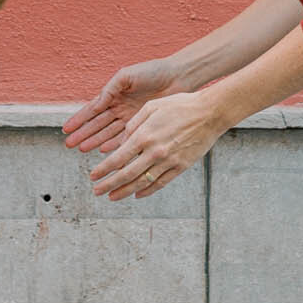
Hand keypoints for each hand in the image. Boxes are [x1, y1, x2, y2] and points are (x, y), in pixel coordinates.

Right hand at [64, 59, 184, 157]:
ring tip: (82, 149)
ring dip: (94, 141)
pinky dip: (114, 144)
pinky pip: (125, 137)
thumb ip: (110, 89)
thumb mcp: (126, 76)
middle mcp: (120, 108)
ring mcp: (130, 118)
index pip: (92, 110)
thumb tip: (96, 104)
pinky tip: (104, 151)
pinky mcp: (142, 125)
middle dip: (83, 134)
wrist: (177, 77)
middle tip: (69, 144)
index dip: (78, 119)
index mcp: (114, 94)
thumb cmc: (152, 72)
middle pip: (97, 124)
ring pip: (108, 132)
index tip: (66, 129)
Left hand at [88, 89, 226, 201]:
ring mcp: (168, 161)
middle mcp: (154, 152)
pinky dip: (147, 191)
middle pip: (126, 175)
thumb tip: (121, 141)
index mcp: (144, 135)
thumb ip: (134, 124)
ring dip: (124, 191)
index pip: (117, 158)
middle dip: (109, 185)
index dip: (103, 170)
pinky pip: (160, 183)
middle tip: (97, 191)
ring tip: (112, 197)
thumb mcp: (152, 106)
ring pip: (141, 182)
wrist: (209, 113)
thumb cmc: (180, 105)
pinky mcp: (180, 167)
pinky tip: (137, 194)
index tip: (93, 176)